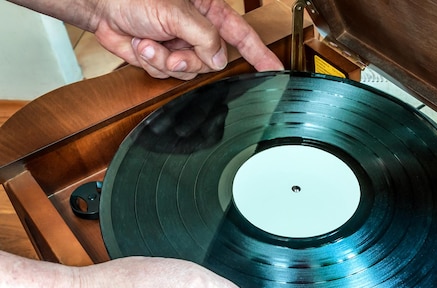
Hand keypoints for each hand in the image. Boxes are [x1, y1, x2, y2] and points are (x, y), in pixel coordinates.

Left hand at [91, 0, 283, 78]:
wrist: (102, 6)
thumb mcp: (177, 11)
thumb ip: (204, 37)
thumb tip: (219, 60)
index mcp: (209, 12)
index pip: (243, 36)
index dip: (260, 55)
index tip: (275, 70)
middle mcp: (197, 31)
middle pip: (211, 62)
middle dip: (188, 59)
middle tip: (170, 47)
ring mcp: (181, 46)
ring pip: (189, 72)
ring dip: (165, 61)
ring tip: (150, 41)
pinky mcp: (163, 58)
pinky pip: (167, 74)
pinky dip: (152, 63)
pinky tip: (142, 45)